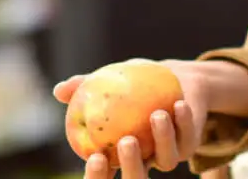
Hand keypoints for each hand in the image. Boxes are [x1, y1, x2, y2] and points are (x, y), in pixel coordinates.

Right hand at [54, 60, 247, 176]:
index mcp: (116, 155)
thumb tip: (58, 90)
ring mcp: (165, 155)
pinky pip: (187, 141)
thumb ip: (83, 87)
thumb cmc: (133, 82)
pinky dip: (184, 124)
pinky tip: (179, 105)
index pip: (103, 176)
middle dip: (132, 167)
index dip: (97, 176)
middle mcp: (142, 161)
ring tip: (157, 114)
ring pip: (165, 162)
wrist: (173, 78)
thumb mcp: (108, 81)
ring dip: (163, 140)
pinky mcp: (188, 145)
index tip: (94, 157)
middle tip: (126, 141)